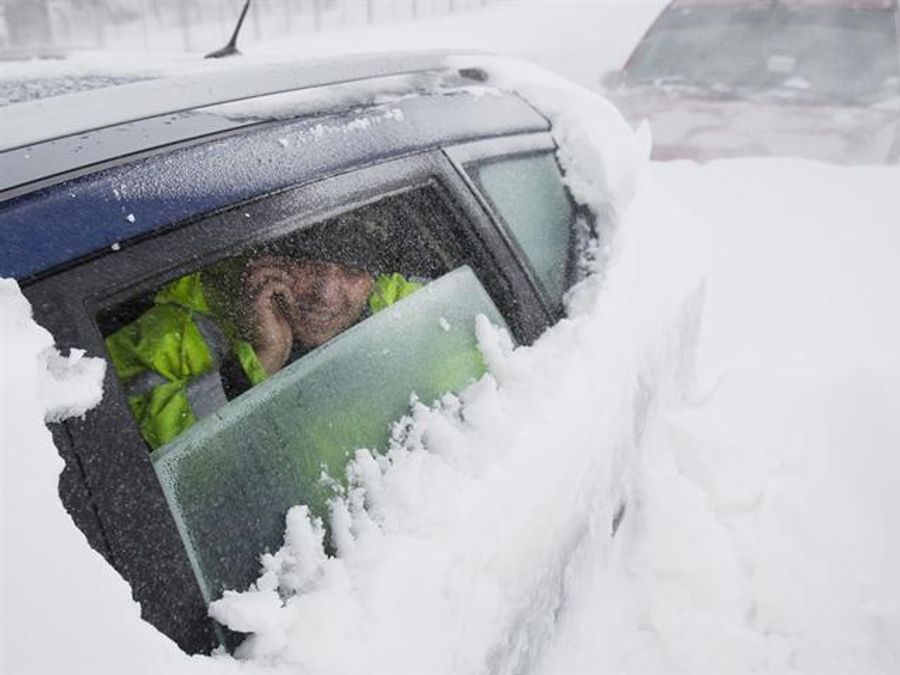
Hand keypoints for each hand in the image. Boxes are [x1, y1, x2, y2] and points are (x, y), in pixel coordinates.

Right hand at [242, 258, 295, 374]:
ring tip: (289, 283)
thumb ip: (276, 298)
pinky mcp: (258, 305)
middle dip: (273, 267)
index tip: (287, 274)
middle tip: (289, 277)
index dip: (270, 267)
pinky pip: (270, 285)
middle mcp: (246, 296)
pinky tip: (289, 298)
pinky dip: (282, 287)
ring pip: (260, 272)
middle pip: (253, 268)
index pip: (254, 271)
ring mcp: (250, 299)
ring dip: (278, 274)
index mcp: (249, 297)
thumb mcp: (277, 312)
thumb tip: (284, 285)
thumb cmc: (275, 337)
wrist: (270, 353)